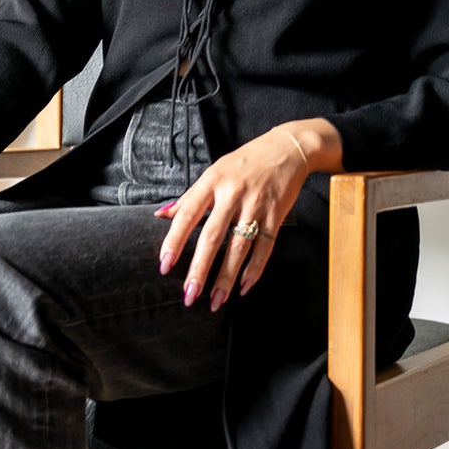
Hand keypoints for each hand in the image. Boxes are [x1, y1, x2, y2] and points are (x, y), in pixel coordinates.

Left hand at [155, 124, 314, 309]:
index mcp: (211, 182)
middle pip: (212, 237)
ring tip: (216, 300)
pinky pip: (265, 247)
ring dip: (227, 277)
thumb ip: (189, 197)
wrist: (287, 148)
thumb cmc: (245, 162)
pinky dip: (255, 269)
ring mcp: (256, 204)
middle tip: (189, 295)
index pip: (188, 216)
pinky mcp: (276, 214)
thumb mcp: (213, 172)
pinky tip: (244, 287)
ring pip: (239, 247)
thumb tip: (161, 214)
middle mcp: (232, 193)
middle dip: (200, 269)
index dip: (174, 241)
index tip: (164, 266)